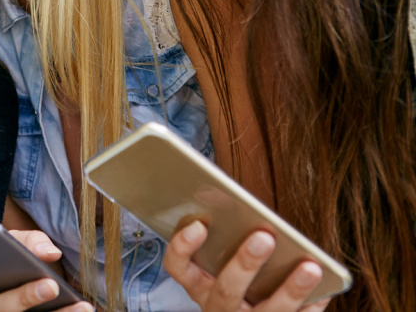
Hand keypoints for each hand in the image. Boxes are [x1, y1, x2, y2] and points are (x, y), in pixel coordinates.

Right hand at [163, 221, 328, 311]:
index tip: (199, 224)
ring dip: (290, 289)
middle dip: (245, 264)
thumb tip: (233, 202)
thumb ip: (223, 239)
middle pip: (226, 290)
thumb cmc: (235, 283)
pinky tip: (325, 289)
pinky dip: (311, 307)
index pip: (177, 267)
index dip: (183, 247)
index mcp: (198, 285)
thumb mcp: (219, 266)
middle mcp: (217, 308)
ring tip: (311, 266)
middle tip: (264, 237)